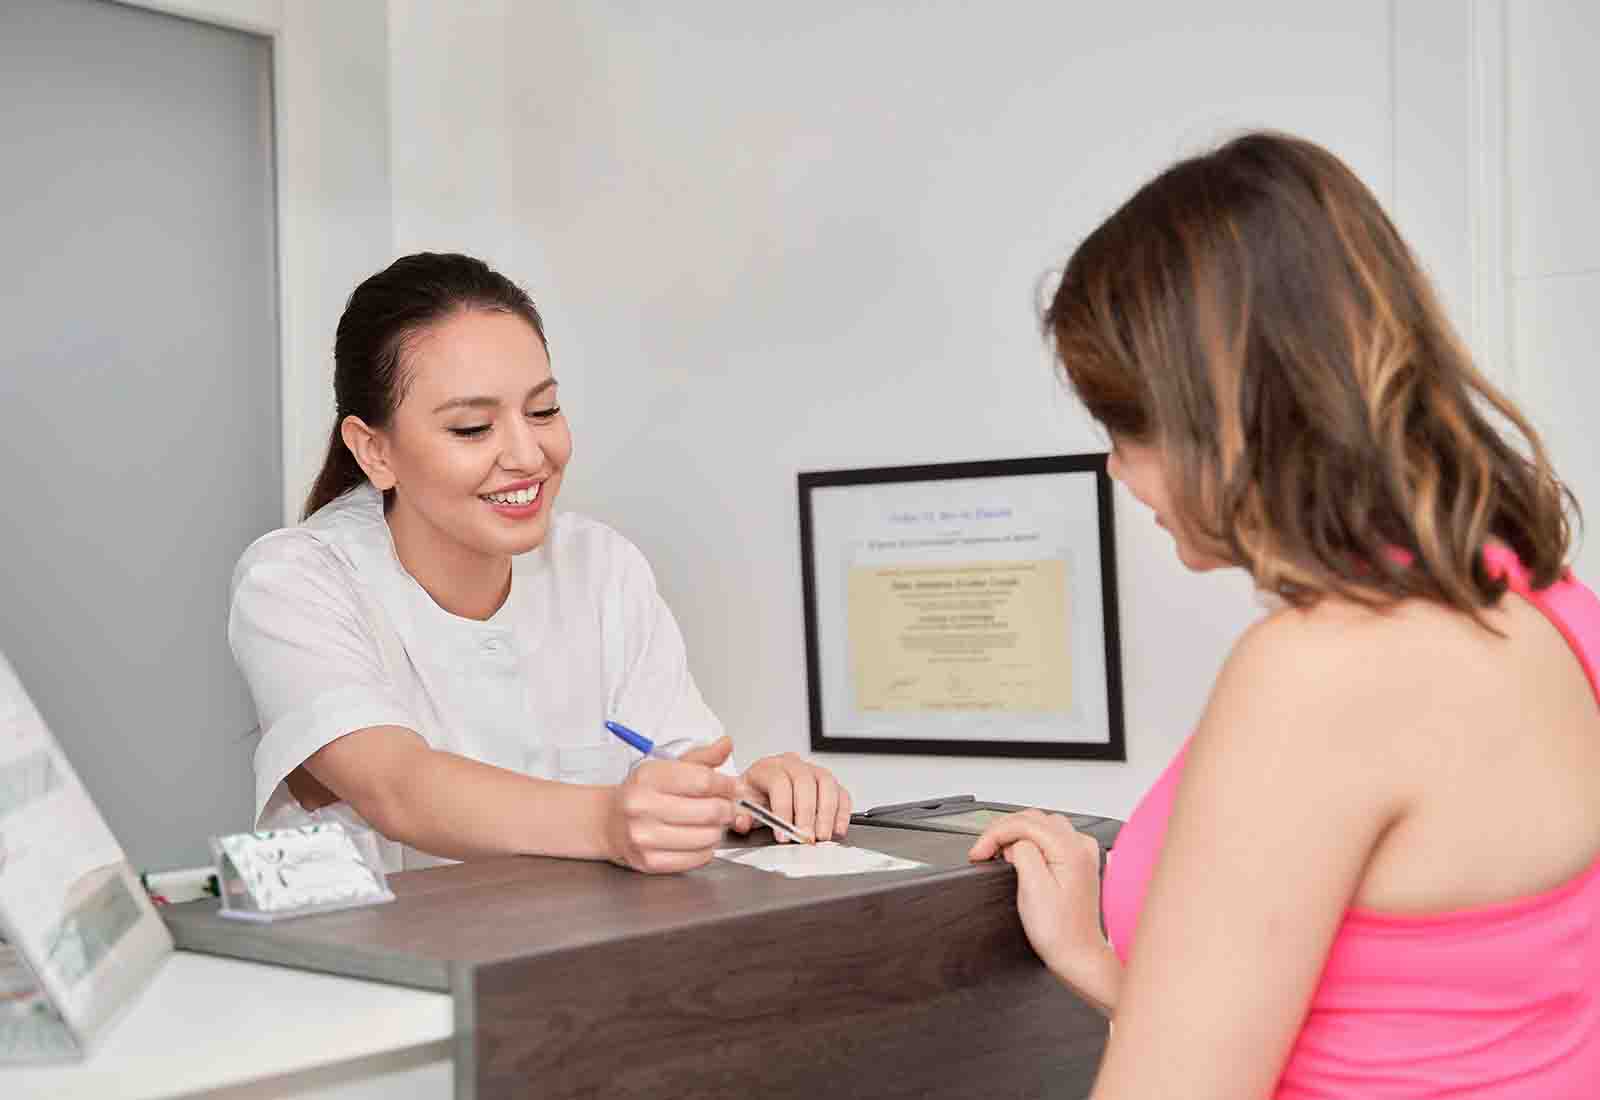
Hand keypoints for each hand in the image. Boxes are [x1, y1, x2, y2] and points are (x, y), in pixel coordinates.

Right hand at [605, 736, 738, 872]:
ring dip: (718, 830)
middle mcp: (642, 806)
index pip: (703, 781)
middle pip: (709, 811)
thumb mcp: (667, 768)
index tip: (732, 787)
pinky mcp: (649, 861)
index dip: (726, 785)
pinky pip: (697, 858)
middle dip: (726, 809)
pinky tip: (698, 839)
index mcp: (648, 777)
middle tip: (727, 807)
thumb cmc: (642, 794)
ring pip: (706, 837)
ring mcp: (644, 836)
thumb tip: (726, 745)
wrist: (609, 822)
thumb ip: (700, 758)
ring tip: (711, 824)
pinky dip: (706, 849)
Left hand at [736, 752, 851, 841]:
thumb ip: (740, 815)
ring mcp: (813, 771)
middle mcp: (792, 765)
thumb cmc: (753, 797)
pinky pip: (841, 793)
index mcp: (768, 768)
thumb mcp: (741, 806)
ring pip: (827, 784)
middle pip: (805, 782)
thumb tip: (742, 822)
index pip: (779, 782)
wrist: (760, 791)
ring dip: (827, 813)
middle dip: (807, 814)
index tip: (783, 835)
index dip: (782, 809)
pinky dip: (842, 812)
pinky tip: (837, 829)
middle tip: (806, 838)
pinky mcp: (828, 784)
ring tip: (822, 836)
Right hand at [968, 811, 1109, 984]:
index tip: (978, 852)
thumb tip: (1014, 842)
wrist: (1078, 955)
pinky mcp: (1077, 861)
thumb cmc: (1059, 932)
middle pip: (1033, 819)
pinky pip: (1050, 837)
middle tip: (983, 850)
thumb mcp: (1034, 889)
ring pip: (1041, 824)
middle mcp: (1080, 846)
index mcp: (1071, 850)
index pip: (1024, 823)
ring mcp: (1081, 853)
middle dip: (1002, 830)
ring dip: (1015, 832)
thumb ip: (1023, 854)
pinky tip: (1019, 852)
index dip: (995, 834)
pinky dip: (1029, 839)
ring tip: (997, 850)